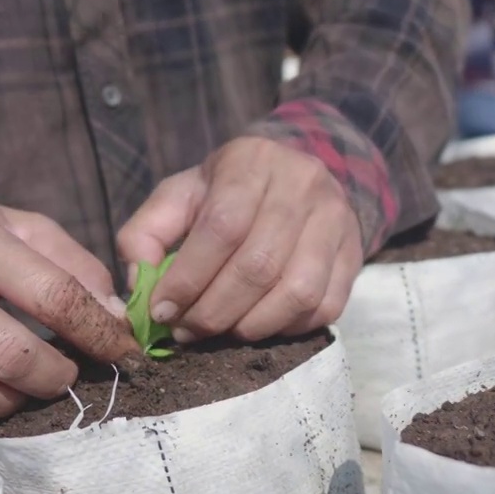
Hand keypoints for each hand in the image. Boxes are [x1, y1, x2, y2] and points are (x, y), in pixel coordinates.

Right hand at [0, 193, 138, 437]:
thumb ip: (73, 265)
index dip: (97, 332)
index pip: (52, 296)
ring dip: (13, 404)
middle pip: (10, 358)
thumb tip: (114, 319)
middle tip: (66, 374)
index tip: (120, 350)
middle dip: (55, 377)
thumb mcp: (18, 225)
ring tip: (22, 386)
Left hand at [117, 137, 363, 342]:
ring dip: (250, 326)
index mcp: (252, 161)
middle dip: (214, 311)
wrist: (295, 177)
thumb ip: (146, 233)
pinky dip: (286, 328)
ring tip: (221, 332)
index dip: (189, 278)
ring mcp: (336, 221)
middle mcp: (302, 185)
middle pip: (258, 266)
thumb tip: (140, 286)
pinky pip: (323, 308)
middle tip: (186, 331)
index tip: (162, 310)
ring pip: (296, 292)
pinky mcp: (354, 256)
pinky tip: (258, 324)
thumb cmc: (227, 192)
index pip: (222, 228)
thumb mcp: (181, 195)